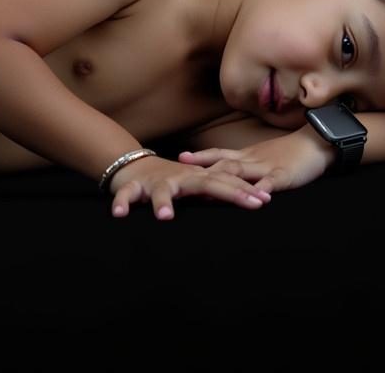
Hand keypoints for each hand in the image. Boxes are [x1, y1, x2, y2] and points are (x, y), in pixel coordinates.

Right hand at [109, 155, 271, 220]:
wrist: (133, 165)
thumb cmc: (171, 180)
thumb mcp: (195, 184)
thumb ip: (215, 191)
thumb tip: (247, 201)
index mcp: (196, 178)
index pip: (225, 182)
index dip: (244, 191)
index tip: (265, 201)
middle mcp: (180, 177)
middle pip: (206, 183)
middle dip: (230, 193)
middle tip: (251, 204)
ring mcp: (156, 182)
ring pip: (161, 190)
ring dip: (162, 202)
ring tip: (165, 218)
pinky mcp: (132, 186)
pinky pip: (126, 194)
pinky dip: (121, 202)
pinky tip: (119, 214)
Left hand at [177, 129, 328, 195]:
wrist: (317, 142)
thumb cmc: (290, 153)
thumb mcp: (264, 157)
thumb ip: (246, 166)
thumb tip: (226, 176)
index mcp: (247, 156)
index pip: (219, 154)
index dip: (199, 157)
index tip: (179, 160)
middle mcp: (252, 159)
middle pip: (223, 162)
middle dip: (202, 168)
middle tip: (182, 174)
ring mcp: (267, 166)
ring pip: (241, 172)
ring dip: (223, 180)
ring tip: (207, 190)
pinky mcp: (284, 175)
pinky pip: (271, 182)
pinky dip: (262, 189)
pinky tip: (255, 198)